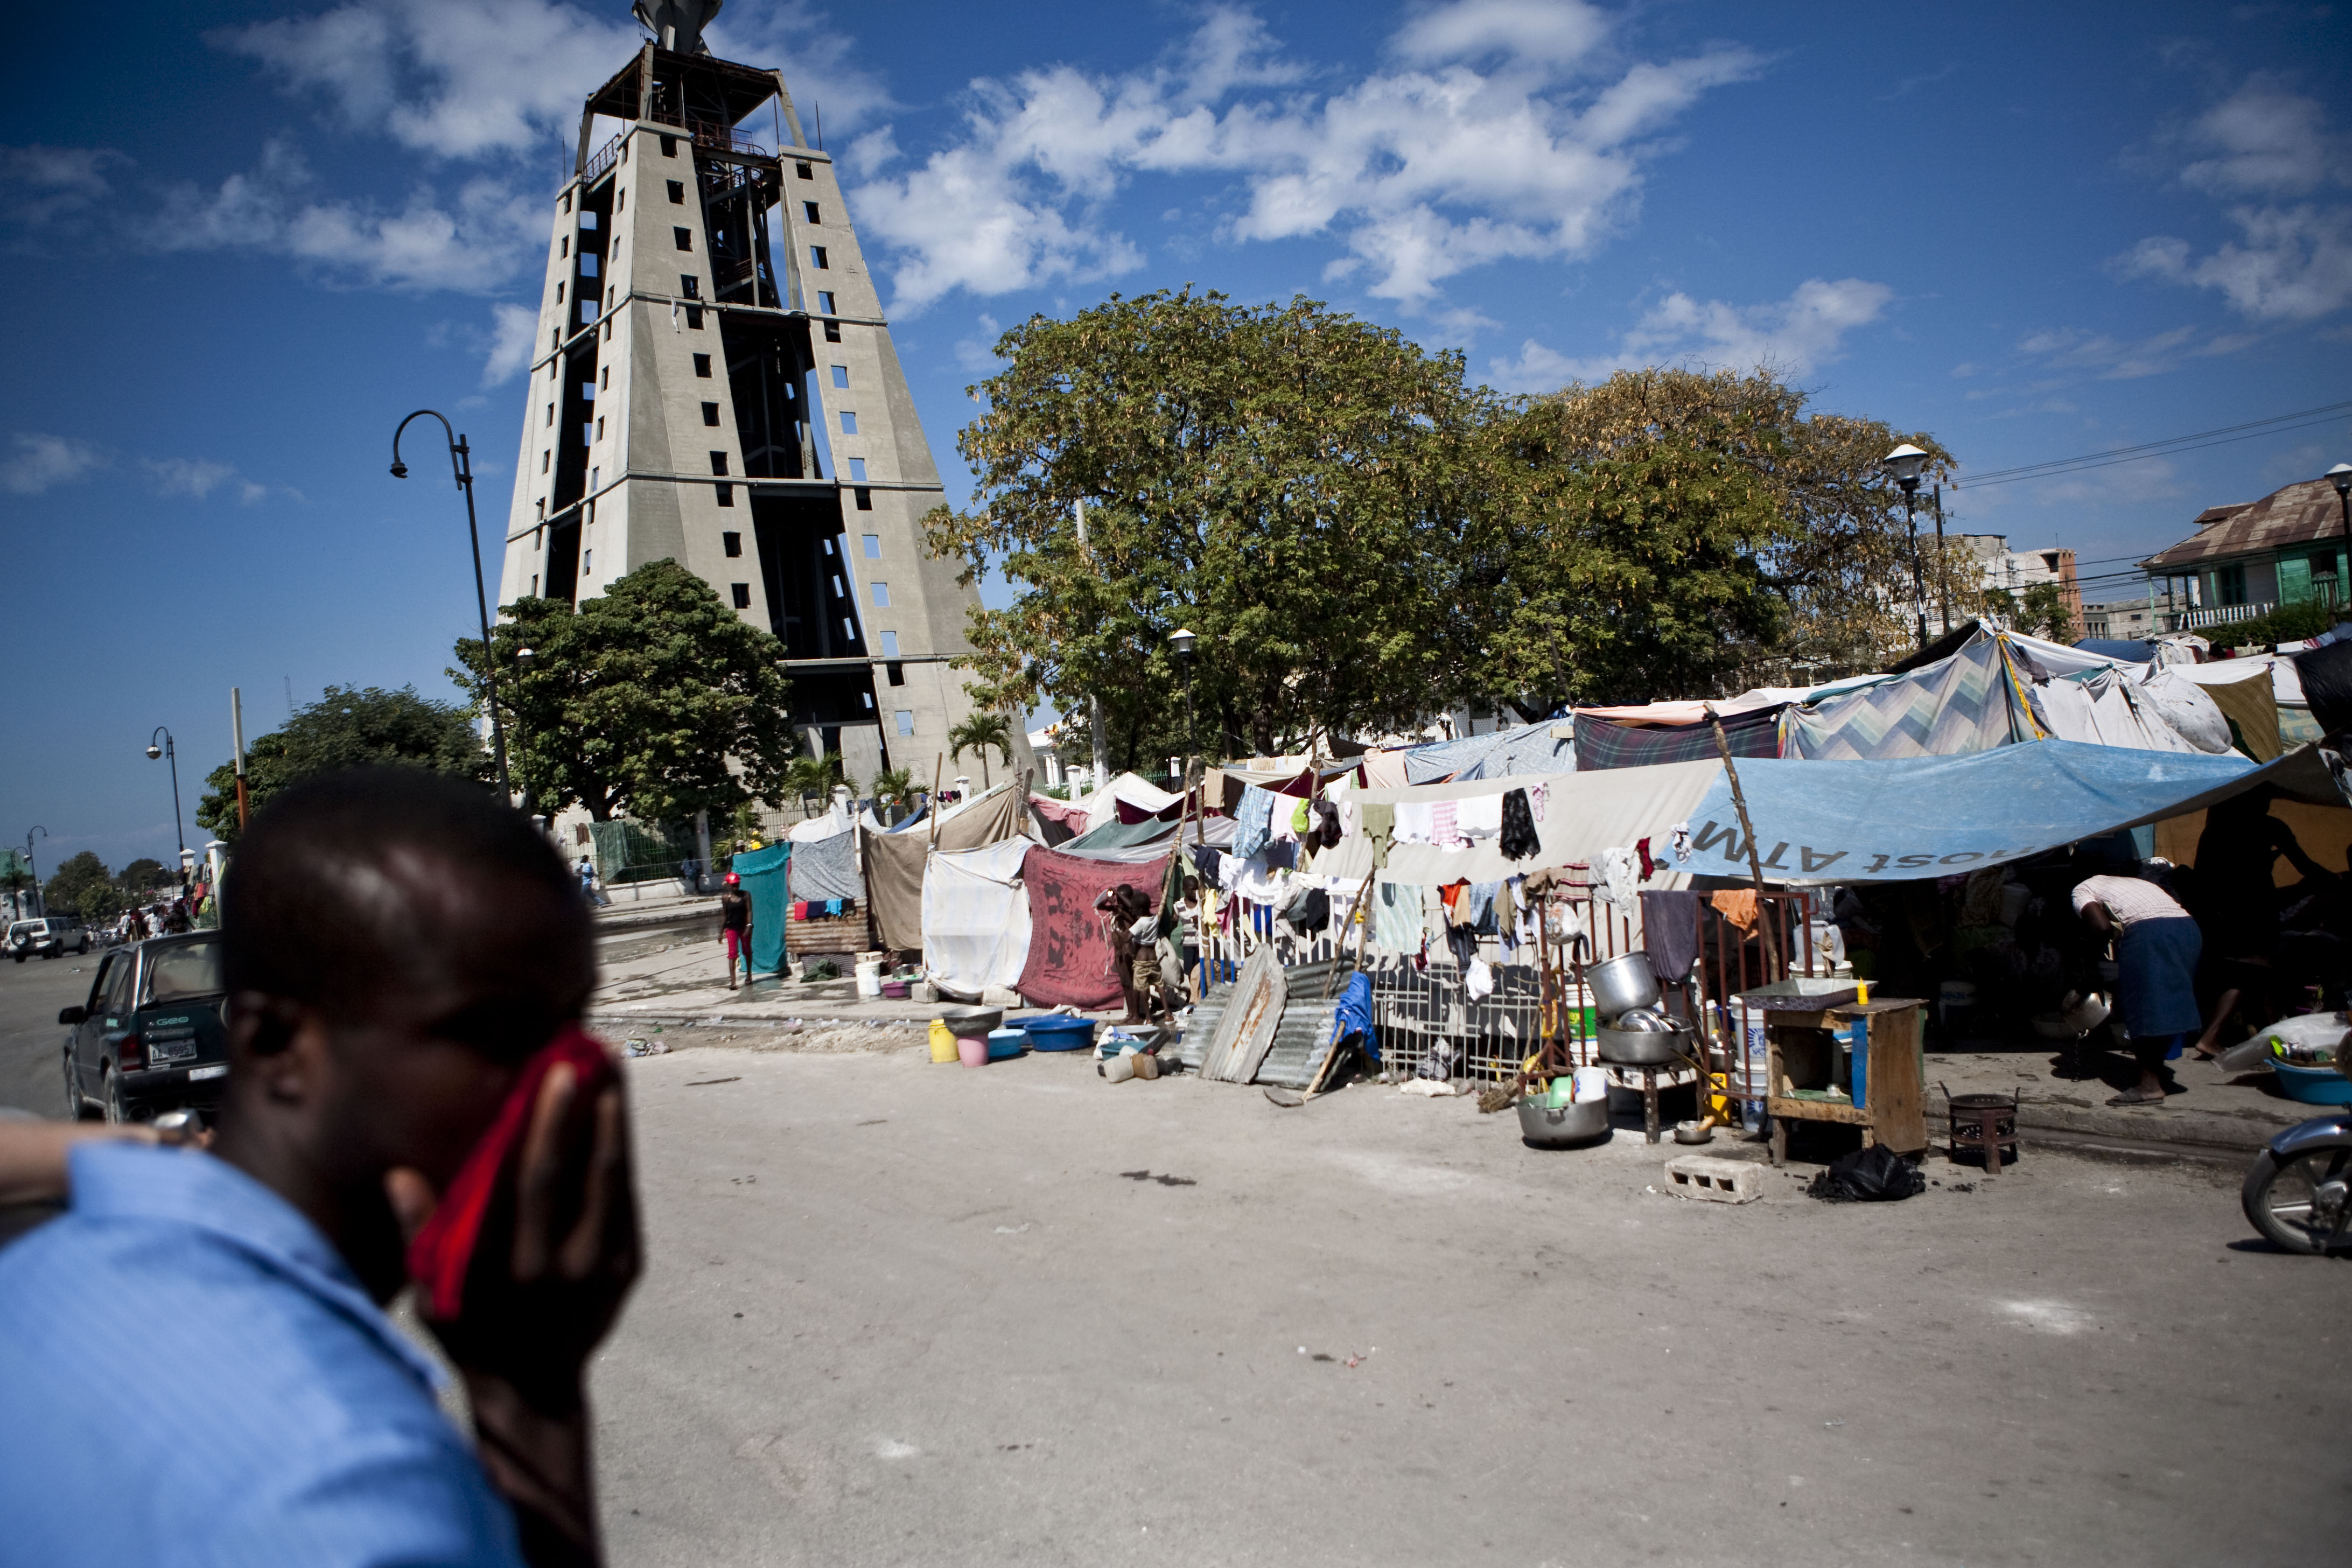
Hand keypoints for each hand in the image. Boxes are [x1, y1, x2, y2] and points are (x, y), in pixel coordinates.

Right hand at [385, 1062, 639, 1405]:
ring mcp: (609, 1267)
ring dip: (618, 1123)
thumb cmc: (470, 1338)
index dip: (552, 1123)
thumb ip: (419, 1237)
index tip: (558, 1072)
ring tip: (614, 1071)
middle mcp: (573, 1264)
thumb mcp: (433, 1298)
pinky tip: (617, 1121)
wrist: (534, 1394)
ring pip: (618, 1181)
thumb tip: (400, 1175)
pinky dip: (622, 1159)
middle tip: (598, 1053)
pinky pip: (628, 1202)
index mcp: (521, 1265)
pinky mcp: (629, 1269)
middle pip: (591, 1171)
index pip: (541, 1179)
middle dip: (596, 1108)